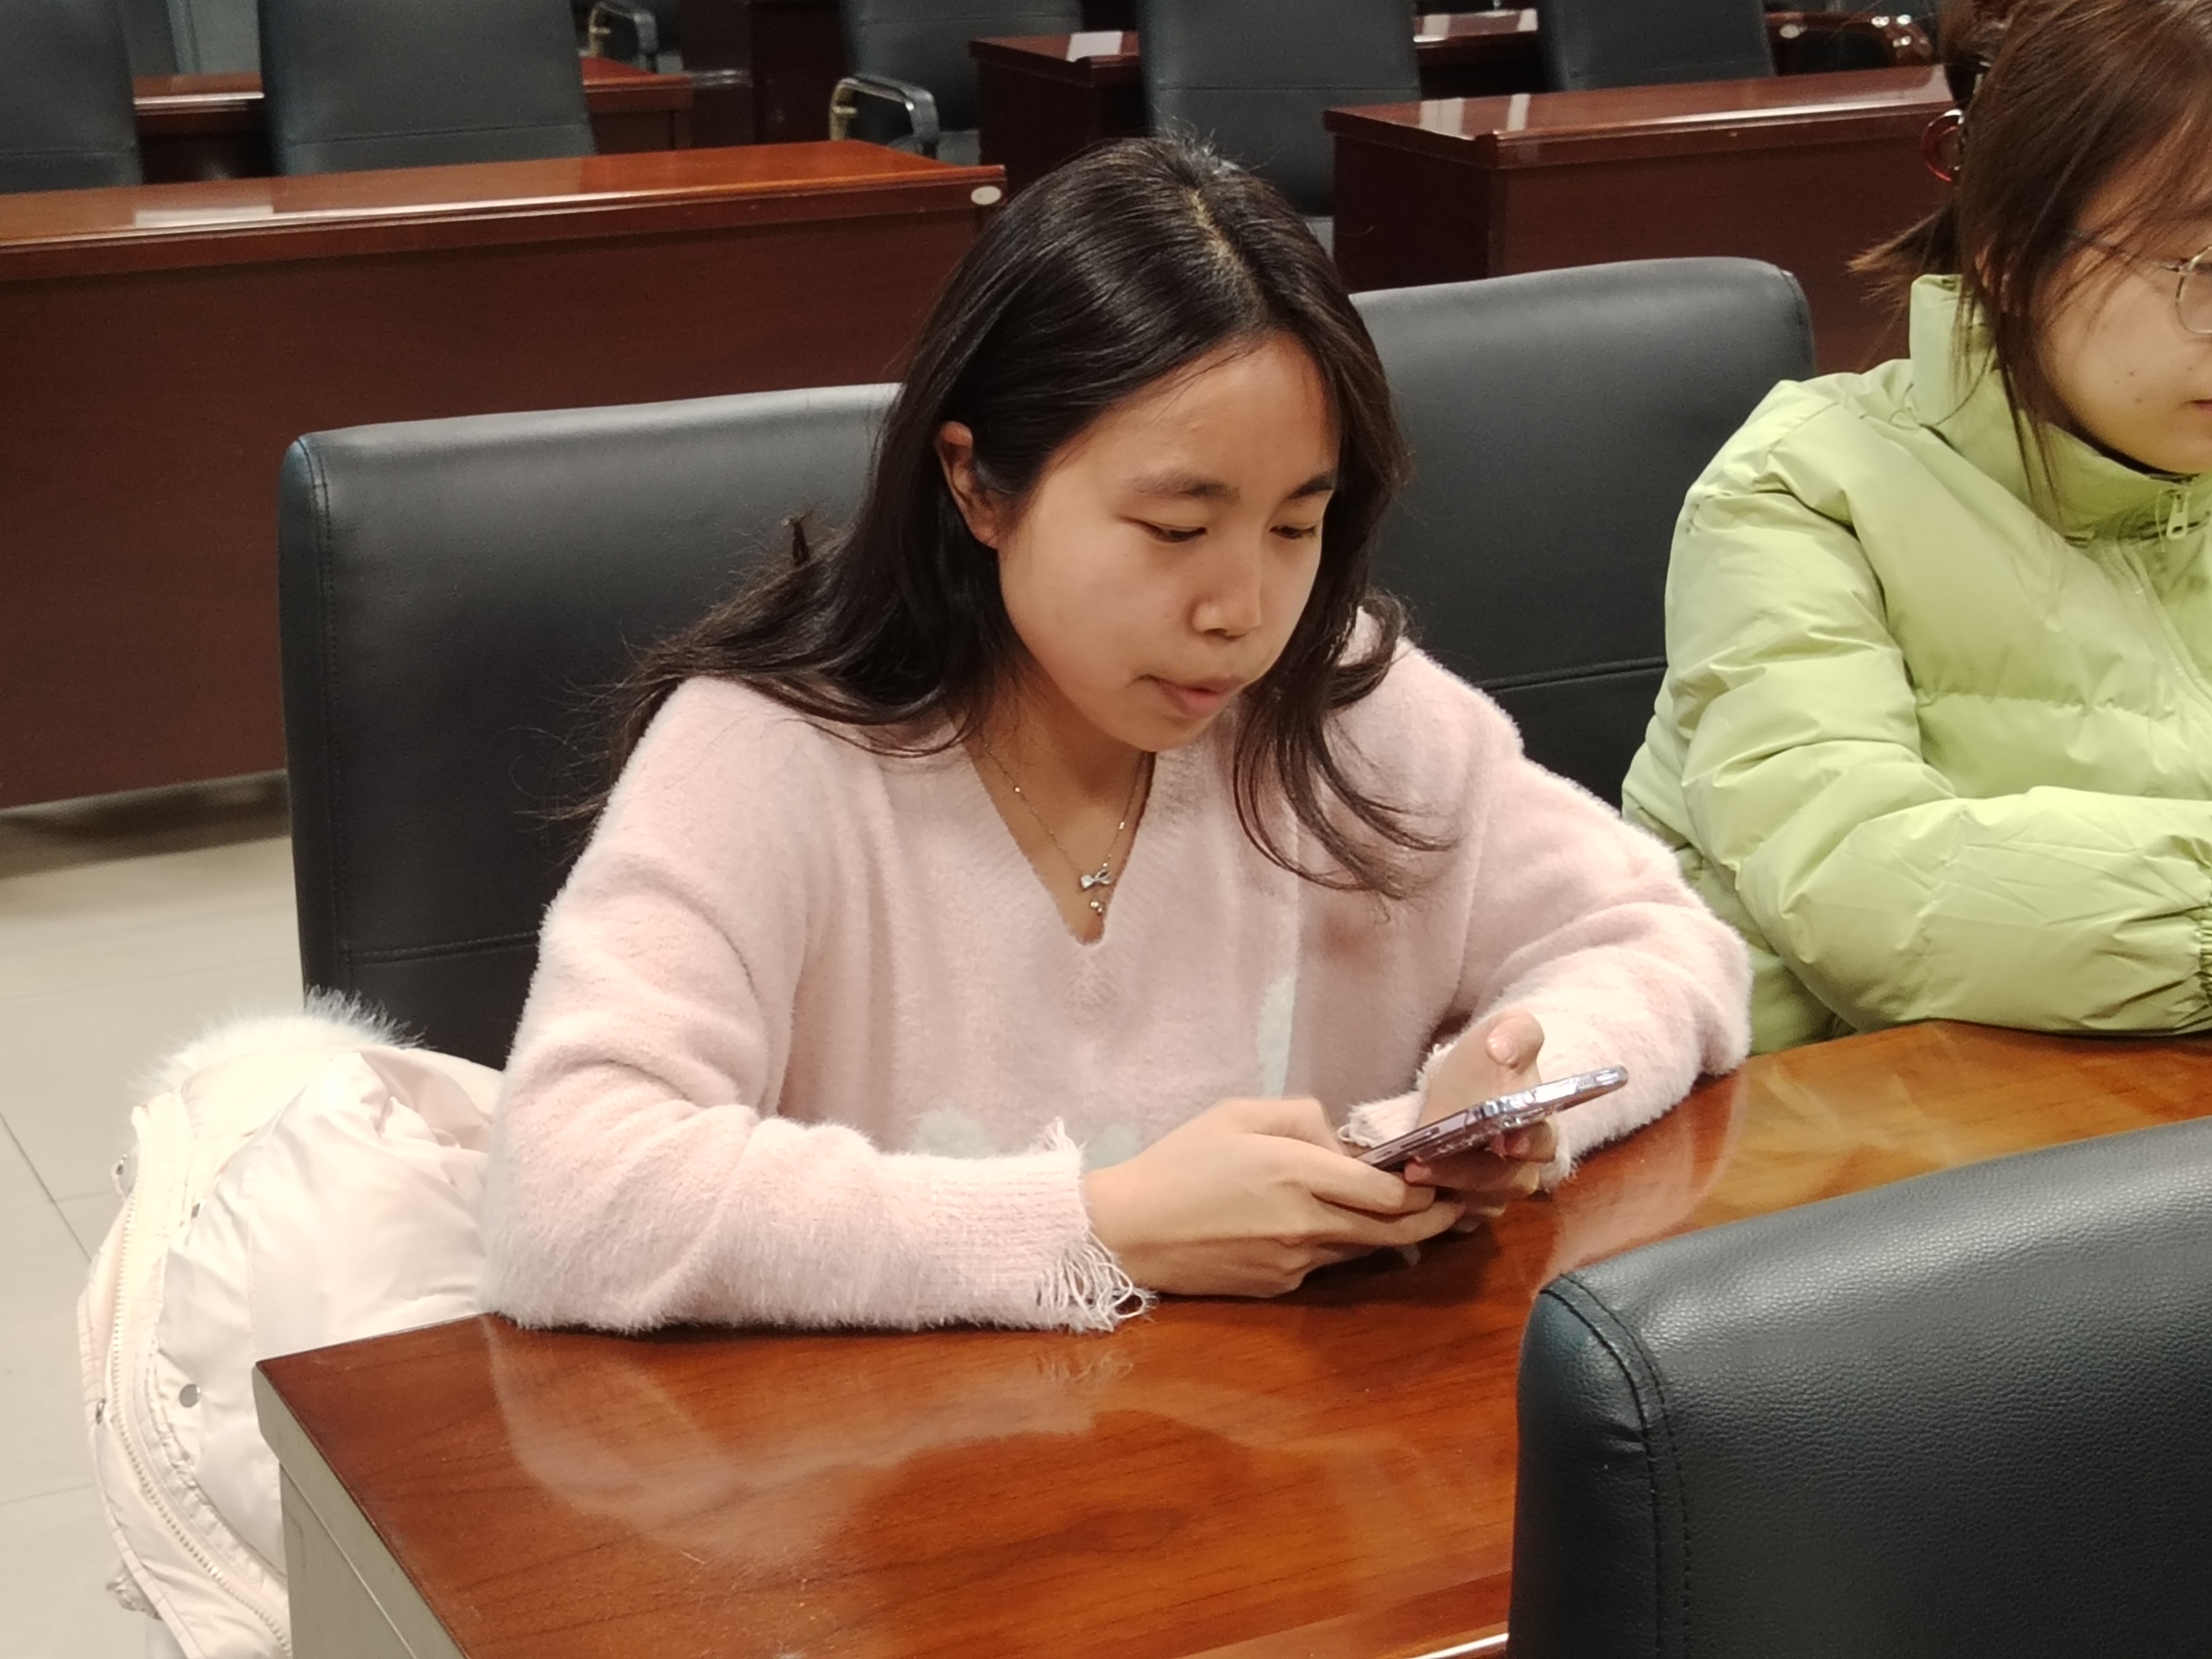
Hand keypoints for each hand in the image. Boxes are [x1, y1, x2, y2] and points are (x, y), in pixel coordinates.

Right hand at [1083, 1097, 1462, 1296]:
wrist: (1130, 1231)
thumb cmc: (1181, 1161)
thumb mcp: (1239, 1114)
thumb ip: (1302, 1118)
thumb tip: (1344, 1143)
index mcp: (1299, 1174)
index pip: (1392, 1191)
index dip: (1428, 1187)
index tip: (1443, 1172)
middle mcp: (1308, 1224)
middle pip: (1397, 1231)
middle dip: (1436, 1218)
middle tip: (1458, 1203)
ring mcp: (1296, 1262)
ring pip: (1366, 1250)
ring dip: (1393, 1234)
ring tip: (1414, 1213)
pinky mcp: (1280, 1286)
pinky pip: (1327, 1264)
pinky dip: (1341, 1245)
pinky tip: (1332, 1227)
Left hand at [1406, 1009, 1554, 1228]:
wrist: (1464, 1081)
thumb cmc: (1489, 1059)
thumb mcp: (1506, 1031)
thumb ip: (1516, 1033)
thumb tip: (1503, 1048)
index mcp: (1541, 1127)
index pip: (1542, 1143)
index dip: (1527, 1143)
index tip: (1506, 1141)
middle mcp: (1525, 1166)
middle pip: (1505, 1181)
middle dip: (1465, 1172)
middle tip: (1422, 1163)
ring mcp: (1498, 1191)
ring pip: (1482, 1204)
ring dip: (1448, 1192)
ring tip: (1410, 1173)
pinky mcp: (1470, 1206)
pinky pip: (1459, 1220)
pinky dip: (1438, 1212)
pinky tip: (1413, 1197)